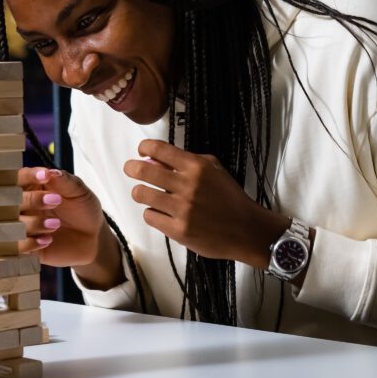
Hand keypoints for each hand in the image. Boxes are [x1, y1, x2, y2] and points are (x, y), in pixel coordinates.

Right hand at [17, 167, 103, 266]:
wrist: (92, 238)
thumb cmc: (83, 210)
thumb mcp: (79, 192)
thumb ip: (64, 181)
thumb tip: (51, 172)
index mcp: (32, 186)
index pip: (19, 177)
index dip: (28, 176)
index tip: (45, 176)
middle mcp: (22, 205)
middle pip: (8, 199)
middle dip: (32, 200)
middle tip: (56, 200)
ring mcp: (21, 226)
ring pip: (10, 223)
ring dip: (33, 223)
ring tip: (56, 224)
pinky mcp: (24, 246)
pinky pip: (14, 246)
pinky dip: (29, 243)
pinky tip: (47, 240)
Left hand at [122, 139, 286, 266]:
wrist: (246, 230)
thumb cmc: (230, 198)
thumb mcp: (214, 170)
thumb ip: (188, 161)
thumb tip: (159, 157)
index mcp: (197, 167)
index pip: (160, 149)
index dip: (144, 147)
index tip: (141, 150)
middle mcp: (188, 186)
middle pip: (144, 170)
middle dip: (132, 168)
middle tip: (130, 169)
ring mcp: (182, 209)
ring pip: (141, 194)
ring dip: (140, 192)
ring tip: (145, 193)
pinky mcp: (178, 230)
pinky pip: (150, 216)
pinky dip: (152, 213)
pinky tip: (161, 213)